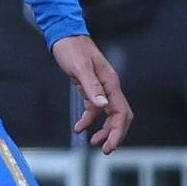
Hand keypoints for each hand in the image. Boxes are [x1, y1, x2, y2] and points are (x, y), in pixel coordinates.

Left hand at [50, 34, 132, 153]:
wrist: (64, 36)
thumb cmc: (72, 49)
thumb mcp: (80, 68)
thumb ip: (91, 87)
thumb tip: (102, 106)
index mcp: (110, 83)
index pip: (121, 112)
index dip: (118, 131)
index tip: (110, 145)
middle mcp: (109, 86)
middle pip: (119, 116)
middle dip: (114, 134)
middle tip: (105, 150)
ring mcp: (101, 88)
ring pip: (108, 114)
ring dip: (103, 129)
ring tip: (94, 142)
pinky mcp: (91, 88)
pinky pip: (95, 108)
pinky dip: (89, 119)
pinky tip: (80, 127)